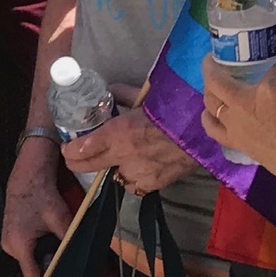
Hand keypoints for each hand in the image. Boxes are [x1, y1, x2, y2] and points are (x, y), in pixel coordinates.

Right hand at [2, 137, 71, 276]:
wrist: (28, 174)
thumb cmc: (43, 194)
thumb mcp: (61, 219)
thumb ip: (68, 242)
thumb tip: (79, 260)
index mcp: (19, 245)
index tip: (64, 276)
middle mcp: (9, 247)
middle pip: (32, 270)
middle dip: (48, 263)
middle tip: (62, 249)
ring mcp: (7, 242)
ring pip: (30, 260)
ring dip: (43, 253)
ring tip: (54, 237)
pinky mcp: (9, 236)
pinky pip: (26, 250)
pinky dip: (37, 246)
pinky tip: (45, 232)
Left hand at [67, 100, 197, 196]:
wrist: (208, 132)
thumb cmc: (178, 109)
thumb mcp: (147, 97)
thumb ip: (124, 96)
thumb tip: (109, 92)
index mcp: (119, 132)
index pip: (82, 148)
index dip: (70, 150)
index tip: (68, 147)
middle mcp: (125, 156)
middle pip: (88, 166)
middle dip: (78, 162)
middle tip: (75, 157)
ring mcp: (139, 173)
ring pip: (114, 176)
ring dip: (114, 168)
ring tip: (120, 158)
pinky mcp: (154, 184)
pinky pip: (135, 184)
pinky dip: (134, 177)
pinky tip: (140, 167)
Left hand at [201, 55, 275, 191]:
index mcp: (267, 89)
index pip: (266, 63)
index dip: (273, 55)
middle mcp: (244, 107)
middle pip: (217, 81)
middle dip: (213, 65)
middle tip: (218, 57)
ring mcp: (238, 128)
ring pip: (209, 104)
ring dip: (209, 90)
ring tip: (215, 84)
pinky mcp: (240, 145)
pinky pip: (213, 130)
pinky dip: (209, 119)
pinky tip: (210, 113)